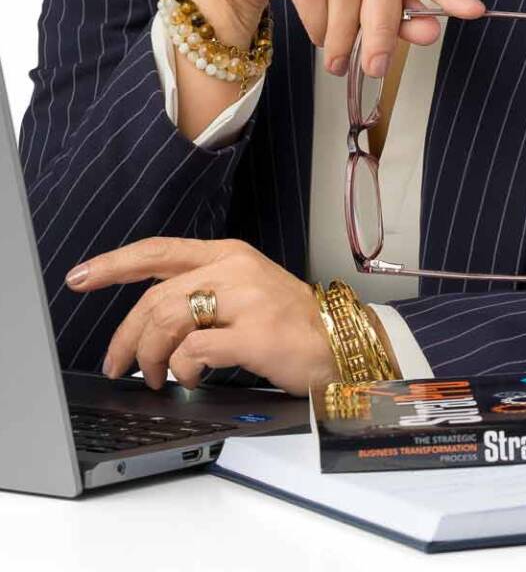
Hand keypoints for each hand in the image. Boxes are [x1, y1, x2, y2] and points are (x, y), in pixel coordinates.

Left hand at [64, 236, 338, 396]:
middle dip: (126, 336)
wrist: (340, 343)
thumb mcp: (245, 292)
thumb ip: (201, 295)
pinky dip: (184, 371)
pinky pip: (196, 352)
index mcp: (226, 254)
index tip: (80, 276)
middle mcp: (233, 268)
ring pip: (169, 322)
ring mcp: (246, 298)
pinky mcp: (255, 333)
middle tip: (116, 364)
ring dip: (152, 358)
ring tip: (156, 378)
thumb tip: (148, 325)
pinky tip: (193, 379)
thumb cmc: (289, 324)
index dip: (114, 263)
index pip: (158, 251)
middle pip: (155, 297)